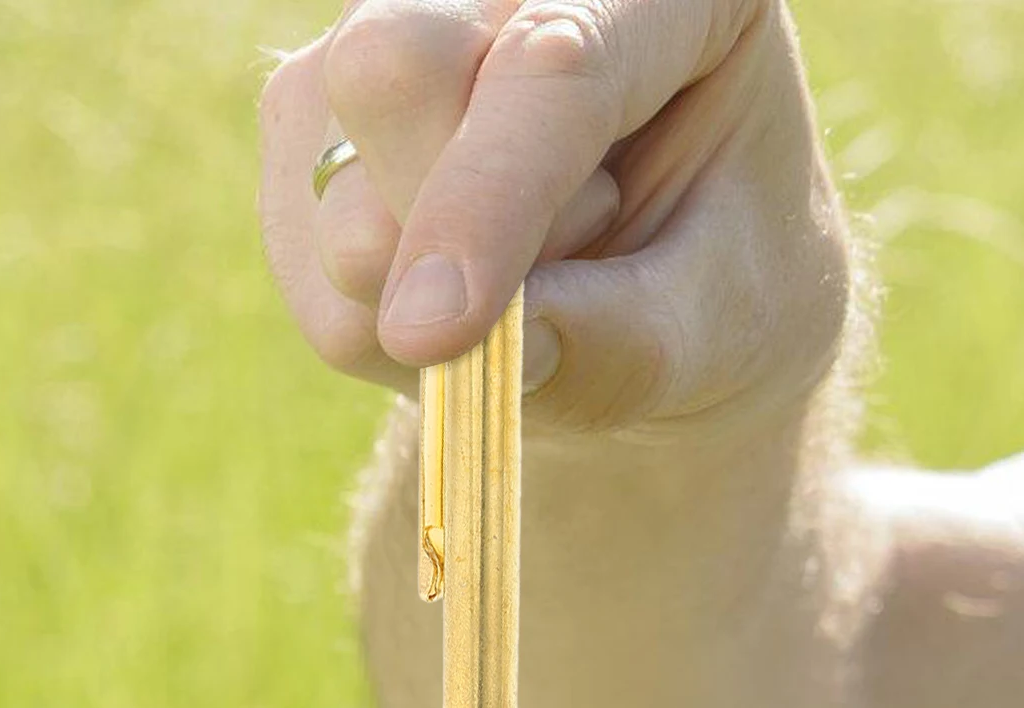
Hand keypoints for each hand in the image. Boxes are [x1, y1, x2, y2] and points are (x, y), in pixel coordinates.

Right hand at [260, 0, 851, 435]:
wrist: (666, 316)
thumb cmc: (720, 297)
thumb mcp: (720, 332)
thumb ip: (622, 345)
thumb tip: (483, 353)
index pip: (552, 66)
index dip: (488, 199)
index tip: (433, 337)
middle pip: (394, 68)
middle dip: (440, 227)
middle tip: (540, 317)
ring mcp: (391, 37)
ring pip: (328, 165)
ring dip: (415, 293)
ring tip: (531, 295)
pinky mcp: (316, 125)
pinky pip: (303, 261)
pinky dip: (378, 330)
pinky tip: (462, 306)